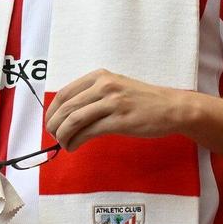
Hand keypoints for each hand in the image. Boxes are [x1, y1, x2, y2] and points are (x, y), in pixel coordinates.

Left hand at [44, 70, 191, 150]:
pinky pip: (89, 132)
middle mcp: (104, 86)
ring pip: (74, 120)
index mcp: (100, 76)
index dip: (52, 111)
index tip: (50, 123)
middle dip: (54, 125)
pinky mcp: (120, 120)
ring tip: (64, 144)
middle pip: (66, 107)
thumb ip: (94, 95)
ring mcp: (113, 103)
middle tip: (54, 137)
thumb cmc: (143, 101)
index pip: (64, 93)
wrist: (172, 108)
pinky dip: (76, 141)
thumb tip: (67, 113)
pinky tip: (75, 147)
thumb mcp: (116, 87)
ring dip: (63, 135)